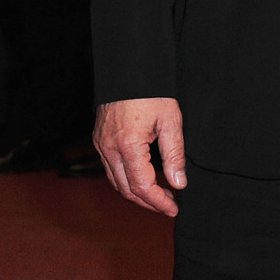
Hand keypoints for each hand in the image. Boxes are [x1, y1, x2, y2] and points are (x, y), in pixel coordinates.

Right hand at [94, 97, 187, 216]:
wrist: (129, 71)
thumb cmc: (152, 92)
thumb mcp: (171, 121)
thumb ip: (174, 154)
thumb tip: (179, 183)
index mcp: (128, 146)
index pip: (142, 186)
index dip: (159, 202)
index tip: (174, 208)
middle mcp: (109, 150)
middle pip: (126, 189)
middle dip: (148, 202)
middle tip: (169, 205)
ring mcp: (101, 146)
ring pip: (117, 182)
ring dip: (137, 193)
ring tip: (160, 195)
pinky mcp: (100, 141)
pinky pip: (112, 169)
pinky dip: (127, 180)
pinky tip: (144, 179)